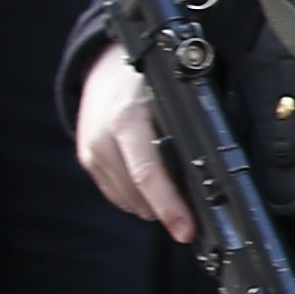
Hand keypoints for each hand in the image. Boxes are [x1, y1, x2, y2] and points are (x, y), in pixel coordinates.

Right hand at [76, 61, 193, 242]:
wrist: (107, 63)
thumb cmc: (148, 80)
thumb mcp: (172, 98)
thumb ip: (185, 133)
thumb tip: (207, 177)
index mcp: (127, 119)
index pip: (147, 174)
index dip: (169, 207)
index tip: (186, 230)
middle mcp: (102, 137)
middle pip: (136, 194)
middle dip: (166, 212)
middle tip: (191, 220)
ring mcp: (91, 149)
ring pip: (126, 200)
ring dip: (151, 206)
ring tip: (173, 200)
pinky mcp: (87, 159)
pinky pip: (115, 193)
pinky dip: (136, 198)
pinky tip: (151, 189)